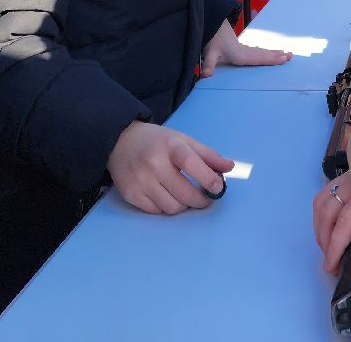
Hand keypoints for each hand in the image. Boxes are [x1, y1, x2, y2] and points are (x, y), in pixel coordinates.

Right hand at [107, 121, 231, 213]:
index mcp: (171, 146)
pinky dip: (166, 208)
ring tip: (185, 197)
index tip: (218, 188)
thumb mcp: (183, 140)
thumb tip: (230, 167)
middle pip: (184, 194)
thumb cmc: (157, 141)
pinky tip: (168, 197)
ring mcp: (141, 180)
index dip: (209, 179)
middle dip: (200, 200)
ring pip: (172, 208)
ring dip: (184, 206)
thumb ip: (208, 155)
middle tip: (206, 198)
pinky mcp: (130, 194)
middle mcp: (154, 164)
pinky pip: (156, 211)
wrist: (120, 141)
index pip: (192, 165)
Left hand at [200, 21, 291, 76]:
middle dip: (277, 56)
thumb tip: (206, 75)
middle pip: (264, 54)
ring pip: (263, 52)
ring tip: (287, 54)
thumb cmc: (212, 40)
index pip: (258, 58)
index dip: (271, 59)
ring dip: (275, 53)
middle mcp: (245, 51)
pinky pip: (258, 52)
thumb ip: (209, 64)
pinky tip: (271, 53)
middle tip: (291, 56)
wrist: (212, 25)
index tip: (283, 59)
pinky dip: (267, 52)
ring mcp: (245, 49)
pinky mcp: (243, 49)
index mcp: (240, 55)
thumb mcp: (209, 52)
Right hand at [313, 172, 350, 272]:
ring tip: (325, 246)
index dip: (335, 247)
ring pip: (321, 204)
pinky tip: (325, 224)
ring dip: (319, 227)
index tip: (331, 266)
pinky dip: (321, 212)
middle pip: (327, 216)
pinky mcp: (345, 174)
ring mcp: (345, 178)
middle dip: (324, 242)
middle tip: (330, 262)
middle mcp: (350, 186)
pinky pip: (324, 194)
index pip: (344, 224)